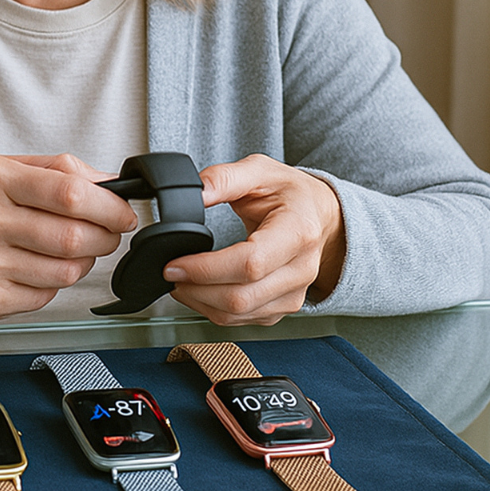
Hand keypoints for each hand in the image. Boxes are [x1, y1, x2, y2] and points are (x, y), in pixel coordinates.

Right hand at [0, 153, 136, 328]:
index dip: (109, 206)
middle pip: (74, 235)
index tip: (124, 212)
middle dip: (105, 236)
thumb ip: (57, 169)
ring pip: (66, 270)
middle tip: (108, 233)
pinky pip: (47, 295)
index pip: (69, 192)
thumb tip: (111, 182)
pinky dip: (55, 283)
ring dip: (84, 261)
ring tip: (74, 250)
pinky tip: (40, 268)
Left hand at [162, 153, 344, 325]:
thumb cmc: (292, 193)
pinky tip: (201, 291)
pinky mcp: (283, 307)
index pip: (250, 263)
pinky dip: (214, 310)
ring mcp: (294, 294)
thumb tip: (194, 190)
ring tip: (180, 281)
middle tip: (170, 272)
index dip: (206, 269)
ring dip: (200, 303)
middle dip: (195, 290)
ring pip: (239, 314)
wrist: (319, 214)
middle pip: (241, 297)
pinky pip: (243, 320)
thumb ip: (224, 178)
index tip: (175, 264)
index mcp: (298, 232)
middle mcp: (301, 269)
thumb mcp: (260, 170)